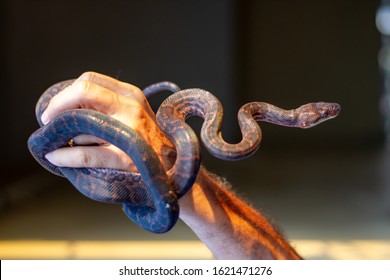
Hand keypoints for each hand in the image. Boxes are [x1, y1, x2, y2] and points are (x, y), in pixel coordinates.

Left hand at [42, 71, 175, 171]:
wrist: (174, 169)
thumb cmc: (148, 143)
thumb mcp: (134, 114)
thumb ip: (107, 105)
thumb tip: (67, 106)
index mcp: (131, 95)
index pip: (89, 79)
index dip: (65, 93)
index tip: (55, 109)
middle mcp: (131, 107)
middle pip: (83, 91)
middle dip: (57, 106)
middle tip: (47, 121)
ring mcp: (129, 132)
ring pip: (80, 127)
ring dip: (66, 139)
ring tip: (67, 147)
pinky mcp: (124, 157)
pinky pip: (83, 154)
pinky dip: (64, 156)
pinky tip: (56, 158)